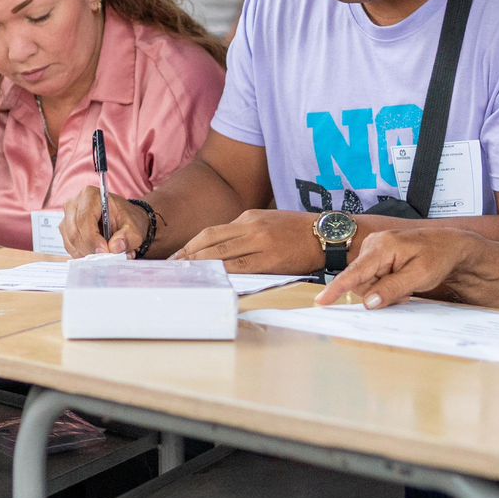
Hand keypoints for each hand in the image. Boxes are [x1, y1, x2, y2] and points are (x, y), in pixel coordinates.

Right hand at [60, 188, 148, 256]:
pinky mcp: (66, 230)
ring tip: (105, 255)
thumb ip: (127, 238)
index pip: (84, 219)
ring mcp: (67, 217)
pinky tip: (96, 253)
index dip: (93, 239)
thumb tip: (115, 248)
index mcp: (90, 195)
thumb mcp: (134, 229)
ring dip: (87, 253)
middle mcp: (74, 204)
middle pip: (75, 232)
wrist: (123, 220)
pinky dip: (83, 254)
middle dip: (90, 249)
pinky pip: (70, 247)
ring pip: (71, 242)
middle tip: (106, 258)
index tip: (105, 251)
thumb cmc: (127, 221)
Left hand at [172, 210, 320, 273]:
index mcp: (248, 217)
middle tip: (172, 269)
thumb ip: (244, 232)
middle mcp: (251, 227)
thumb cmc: (296, 231)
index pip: (211, 232)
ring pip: (222, 254)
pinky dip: (222, 273)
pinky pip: (240, 267)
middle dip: (188, 256)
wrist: (326, 235)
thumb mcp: (267, 222)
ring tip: (186, 276)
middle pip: (210, 241)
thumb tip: (221, 249)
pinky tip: (212, 280)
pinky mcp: (271, 259)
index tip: (177, 257)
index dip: (191, 245)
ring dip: (200, 266)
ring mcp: (260, 242)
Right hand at [315, 228, 483, 307]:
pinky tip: (401, 281)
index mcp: (382, 246)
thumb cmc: (438, 256)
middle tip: (404, 293)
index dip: (337, 288)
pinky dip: (385, 285)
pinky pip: (372, 278)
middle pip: (360, 282)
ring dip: (382, 290)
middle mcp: (373, 245)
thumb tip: (369, 303)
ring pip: (366, 283)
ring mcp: (373, 250)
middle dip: (378, 293)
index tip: (321, 301)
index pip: (355, 272)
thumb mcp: (419, 276)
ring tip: (405, 285)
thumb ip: (392, 289)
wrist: (451, 245)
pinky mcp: (376, 256)